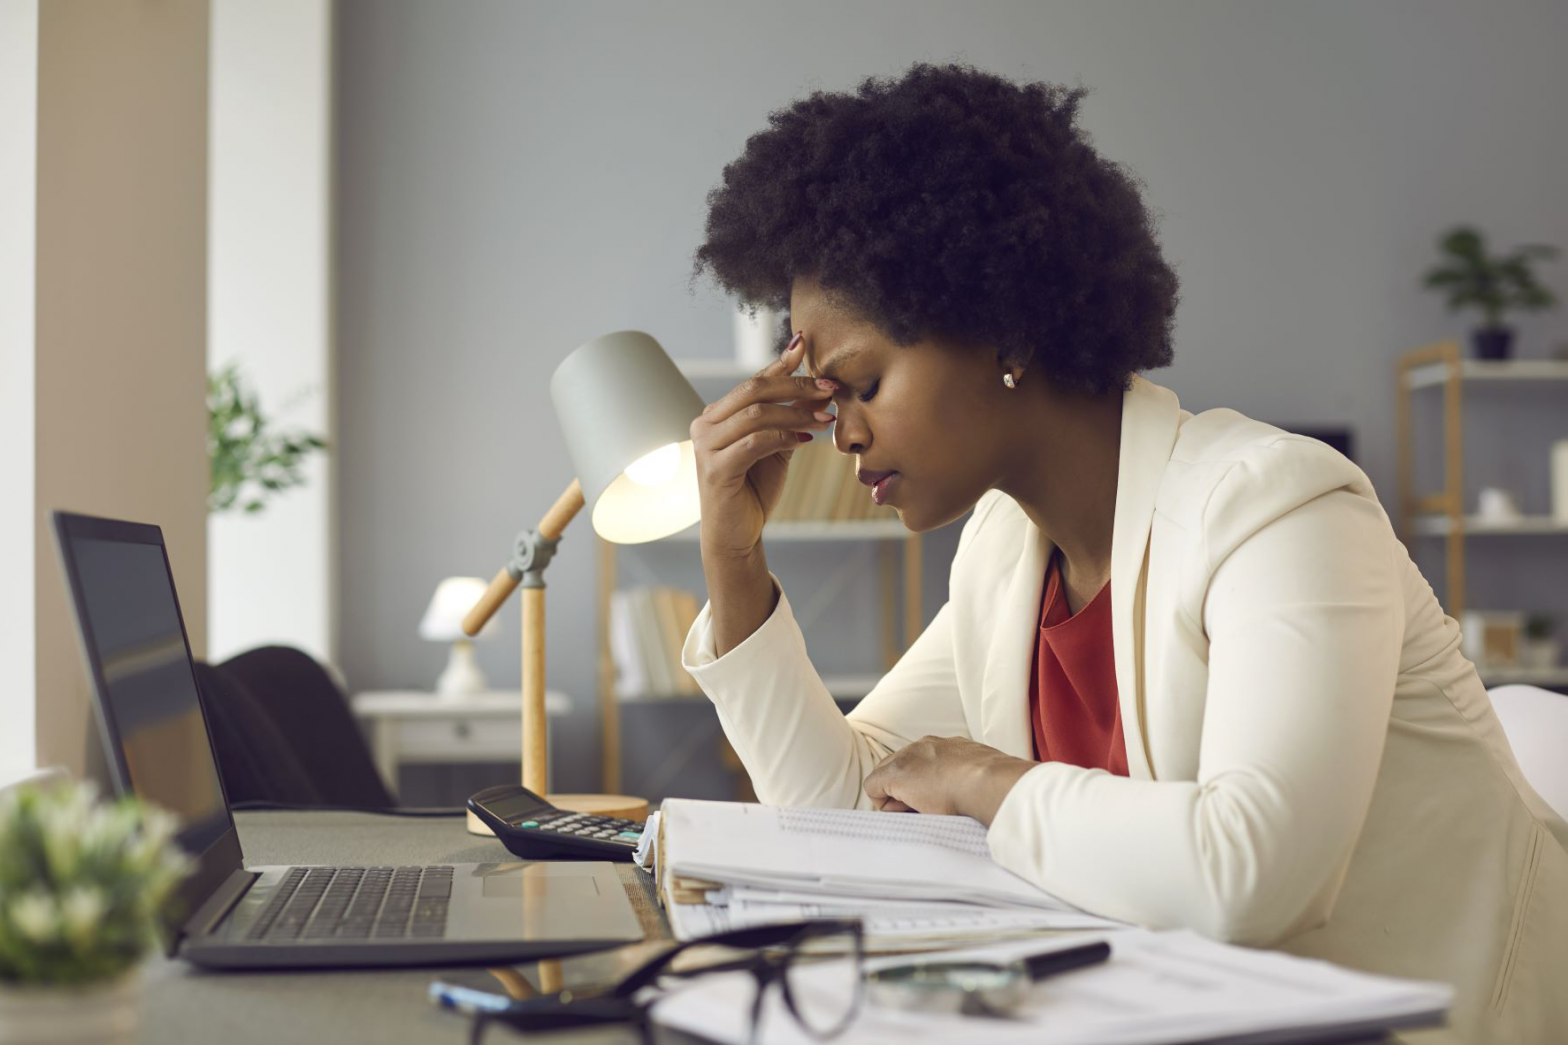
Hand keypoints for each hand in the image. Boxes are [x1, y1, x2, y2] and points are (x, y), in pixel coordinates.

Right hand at [689, 331, 837, 558]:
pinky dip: (784, 437)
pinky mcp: (715, 469)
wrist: (736, 535)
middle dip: (796, 386)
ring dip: (797, 414)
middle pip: (754, 389)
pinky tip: (806, 440)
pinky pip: (755, 442)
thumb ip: (791, 418)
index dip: (781, 363)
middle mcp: (705, 424)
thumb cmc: (754, 490)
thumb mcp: (777, 446)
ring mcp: (706, 446)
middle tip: (830, 388)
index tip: (806, 346)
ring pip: (756, 414)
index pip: (753, 381)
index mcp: (716, 415)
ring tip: (827, 420)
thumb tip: (823, 390)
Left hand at [863, 736, 1036, 823]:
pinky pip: (874, 788)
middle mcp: (925, 746)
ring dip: (899, 798)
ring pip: (888, 778)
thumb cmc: (994, 786)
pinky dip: (884, 804)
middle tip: (927, 811)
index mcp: (948, 747)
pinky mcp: (894, 774)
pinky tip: (907, 813)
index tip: (938, 803)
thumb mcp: (986, 777)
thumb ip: (974, 779)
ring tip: (922, 813)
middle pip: (902, 768)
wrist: (989, 783)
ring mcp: (908, 757)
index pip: (923, 764)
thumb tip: (978, 795)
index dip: (924, 786)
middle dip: (907, 791)